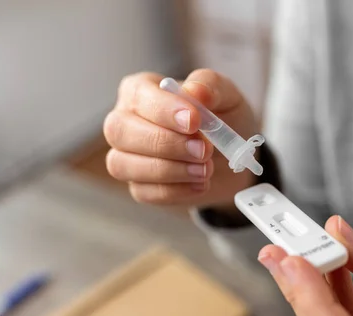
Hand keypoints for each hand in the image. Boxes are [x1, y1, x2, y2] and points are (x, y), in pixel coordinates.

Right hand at [103, 69, 256, 209]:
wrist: (232, 155)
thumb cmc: (222, 117)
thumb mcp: (225, 94)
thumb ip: (210, 86)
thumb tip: (195, 90)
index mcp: (140, 91)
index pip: (139, 97)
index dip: (164, 110)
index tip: (194, 121)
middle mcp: (125, 121)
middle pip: (120, 132)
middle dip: (165, 143)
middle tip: (204, 150)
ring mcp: (126, 156)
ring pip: (124, 165)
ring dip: (170, 170)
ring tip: (206, 169)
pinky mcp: (138, 185)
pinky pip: (143, 192)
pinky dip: (176, 190)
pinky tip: (200, 183)